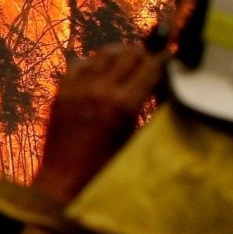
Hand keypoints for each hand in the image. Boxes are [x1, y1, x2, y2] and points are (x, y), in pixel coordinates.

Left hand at [30, 44, 165, 205]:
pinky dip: (93, 61)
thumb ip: (145, 111)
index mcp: (123, 104)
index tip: (170, 53)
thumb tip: (159, 88)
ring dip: (119, 54)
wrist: (65, 180)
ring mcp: (77, 88)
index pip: (149, 68)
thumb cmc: (106, 168)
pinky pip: (78, 64)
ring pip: (102, 55)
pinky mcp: (62, 92)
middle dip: (143, 54)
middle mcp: (99, 90)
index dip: (162, 59)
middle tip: (152, 57)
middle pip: (127, 56)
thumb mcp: (134, 140)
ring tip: (129, 58)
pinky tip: (101, 67)